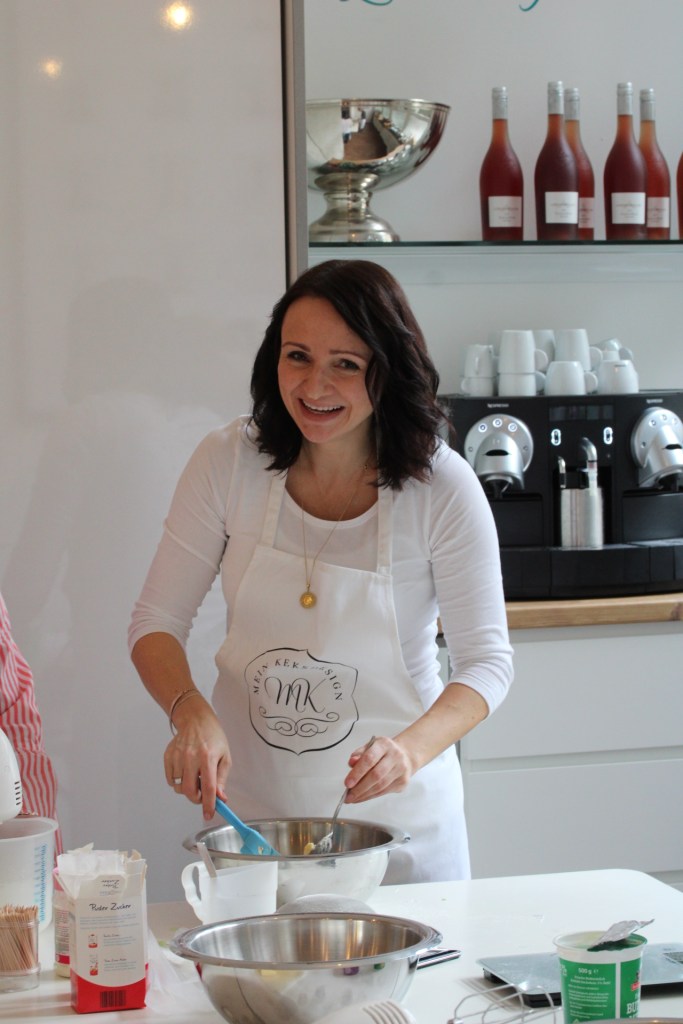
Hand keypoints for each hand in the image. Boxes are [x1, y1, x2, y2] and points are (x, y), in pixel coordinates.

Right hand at [164, 698, 230, 819]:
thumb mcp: (224, 756)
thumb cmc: (213, 738)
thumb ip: (222, 779)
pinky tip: (185, 771)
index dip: (209, 804)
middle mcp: (191, 757)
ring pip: (179, 787)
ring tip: (194, 777)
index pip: (208, 787)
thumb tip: (220, 798)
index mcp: (208, 757)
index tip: (209, 815)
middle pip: (190, 791)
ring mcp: (177, 756)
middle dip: (197, 799)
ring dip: (187, 788)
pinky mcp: (168, 756)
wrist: (196, 720)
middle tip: (202, 795)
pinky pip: (170, 779)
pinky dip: (177, 781)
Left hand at [343, 735, 412, 802]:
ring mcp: (401, 769)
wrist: (405, 755)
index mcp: (384, 744)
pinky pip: (384, 792)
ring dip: (364, 794)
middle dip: (360, 788)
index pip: (369, 759)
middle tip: (348, 796)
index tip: (347, 783)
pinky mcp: (403, 781)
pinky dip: (371, 796)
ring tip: (353, 798)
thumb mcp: (370, 747)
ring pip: (380, 786)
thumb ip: (359, 754)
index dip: (357, 772)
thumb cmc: (383, 752)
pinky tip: (362, 797)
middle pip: (376, 775)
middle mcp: (395, 756)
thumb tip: (351, 763)